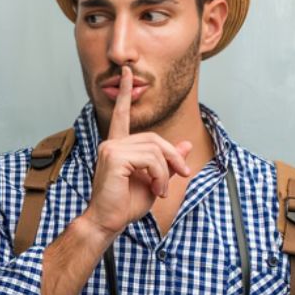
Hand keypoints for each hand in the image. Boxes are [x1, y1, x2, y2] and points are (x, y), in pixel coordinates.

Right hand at [80, 64, 194, 238]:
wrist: (108, 221)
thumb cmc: (125, 204)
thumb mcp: (155, 180)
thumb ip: (168, 162)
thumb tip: (186, 144)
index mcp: (117, 146)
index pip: (121, 115)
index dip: (124, 93)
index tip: (127, 72)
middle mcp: (112, 143)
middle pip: (154, 138)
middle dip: (173, 156)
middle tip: (184, 175)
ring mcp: (111, 148)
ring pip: (155, 149)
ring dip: (166, 172)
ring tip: (162, 190)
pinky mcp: (114, 157)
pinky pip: (150, 159)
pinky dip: (160, 175)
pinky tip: (156, 189)